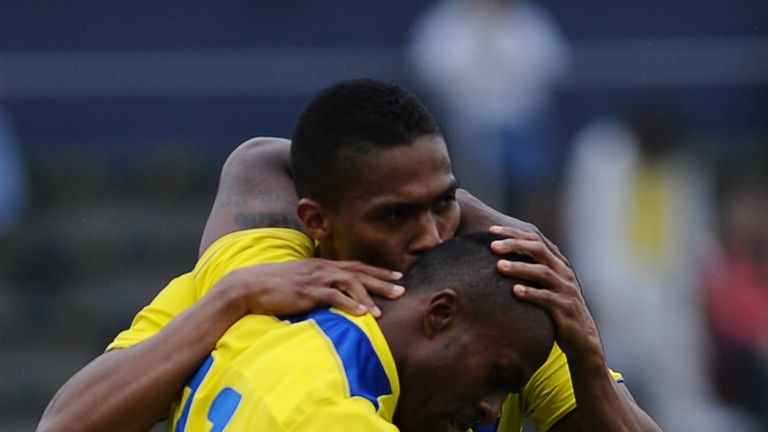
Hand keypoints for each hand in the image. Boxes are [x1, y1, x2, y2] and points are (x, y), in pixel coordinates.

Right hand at [217, 259, 404, 317]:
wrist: (249, 286)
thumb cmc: (273, 286)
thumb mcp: (300, 281)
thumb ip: (317, 284)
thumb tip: (330, 294)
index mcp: (322, 265)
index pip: (356, 266)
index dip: (377, 271)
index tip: (397, 275)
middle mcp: (322, 268)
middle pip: (359, 272)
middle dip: (382, 281)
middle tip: (402, 289)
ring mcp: (315, 279)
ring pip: (350, 283)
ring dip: (368, 296)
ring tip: (382, 310)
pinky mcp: (307, 292)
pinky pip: (333, 297)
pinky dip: (349, 304)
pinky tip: (362, 313)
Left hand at [488, 226, 602, 358]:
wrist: (581, 337)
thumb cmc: (555, 308)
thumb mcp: (544, 285)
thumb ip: (528, 271)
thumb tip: (495, 259)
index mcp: (557, 263)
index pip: (534, 239)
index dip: (513, 233)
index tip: (491, 231)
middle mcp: (563, 272)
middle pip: (538, 250)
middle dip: (515, 245)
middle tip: (493, 246)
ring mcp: (565, 289)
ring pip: (542, 272)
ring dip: (519, 268)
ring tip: (499, 266)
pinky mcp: (565, 308)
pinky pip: (547, 298)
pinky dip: (531, 293)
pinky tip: (515, 291)